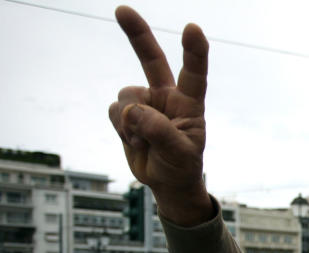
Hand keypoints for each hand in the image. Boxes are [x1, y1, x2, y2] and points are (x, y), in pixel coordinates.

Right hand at [108, 6, 211, 223]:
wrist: (167, 180)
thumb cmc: (181, 165)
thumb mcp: (178, 153)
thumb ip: (158, 130)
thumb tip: (132, 111)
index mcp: (189, 103)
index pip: (194, 73)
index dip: (194, 51)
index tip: (193, 28)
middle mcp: (166, 96)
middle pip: (151, 59)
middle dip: (136, 34)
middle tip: (122, 10)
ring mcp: (145, 102)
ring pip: (126, 97)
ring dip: (128, 122)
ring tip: (143, 142)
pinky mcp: (127, 112)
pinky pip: (114, 110)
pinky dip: (120, 128)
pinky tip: (134, 141)